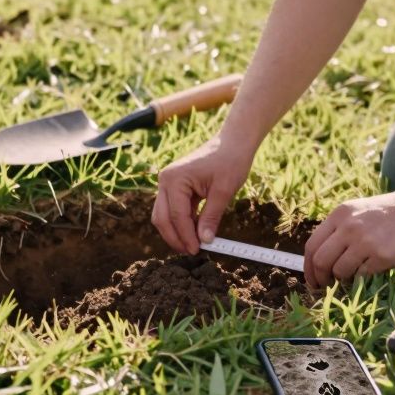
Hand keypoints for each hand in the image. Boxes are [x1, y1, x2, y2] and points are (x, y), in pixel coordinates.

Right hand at [151, 134, 255, 253]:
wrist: (233, 142)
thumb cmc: (230, 161)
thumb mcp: (224, 191)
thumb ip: (211, 217)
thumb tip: (204, 241)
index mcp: (174, 179)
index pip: (176, 215)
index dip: (186, 236)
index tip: (197, 251)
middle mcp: (165, 180)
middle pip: (161, 218)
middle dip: (175, 238)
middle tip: (192, 252)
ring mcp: (168, 183)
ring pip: (163, 216)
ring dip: (177, 232)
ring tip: (194, 245)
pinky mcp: (174, 187)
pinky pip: (173, 210)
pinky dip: (182, 222)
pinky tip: (195, 232)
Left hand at [304, 185, 394, 287]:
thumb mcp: (362, 211)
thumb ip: (343, 229)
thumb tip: (325, 259)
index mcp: (341, 214)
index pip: (312, 245)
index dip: (308, 267)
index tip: (312, 279)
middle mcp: (348, 227)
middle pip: (320, 261)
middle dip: (320, 279)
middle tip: (325, 287)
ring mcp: (364, 241)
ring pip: (339, 272)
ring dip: (343, 280)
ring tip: (352, 278)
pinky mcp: (382, 256)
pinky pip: (362, 276)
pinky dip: (362, 280)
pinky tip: (370, 273)